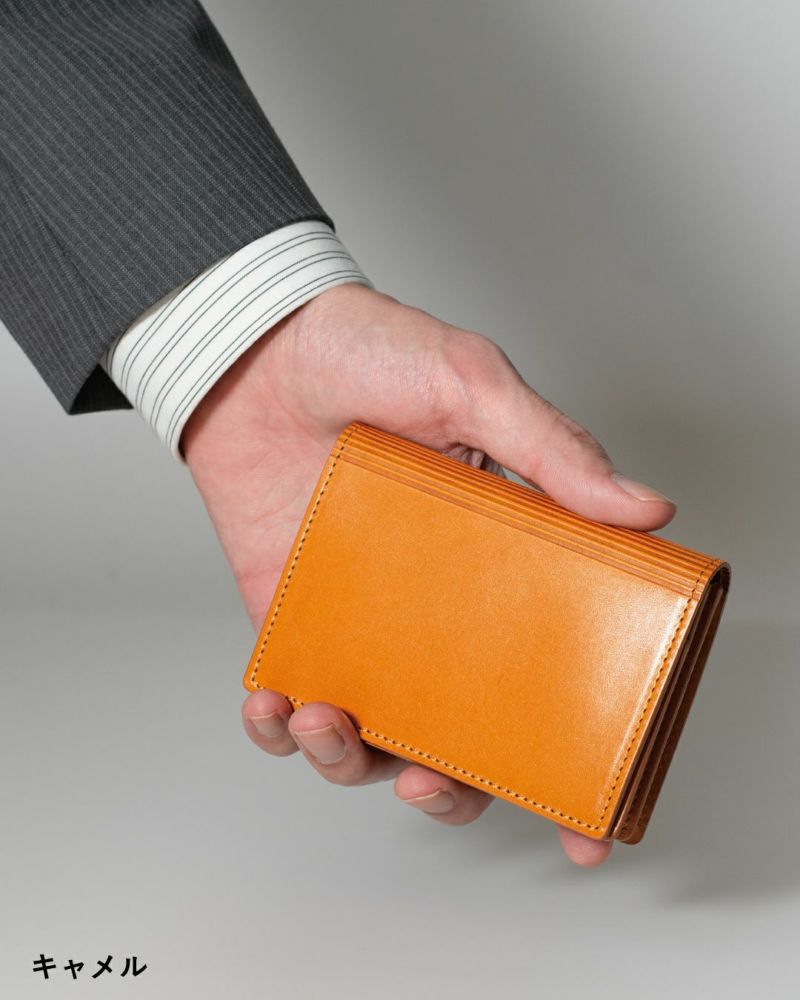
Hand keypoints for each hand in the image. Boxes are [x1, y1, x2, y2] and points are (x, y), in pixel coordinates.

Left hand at [182, 283, 675, 866]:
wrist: (259, 347)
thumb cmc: (369, 352)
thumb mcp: (474, 385)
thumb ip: (553, 450)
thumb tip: (646, 509)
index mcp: (497, 561)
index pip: (545, 667)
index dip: (564, 748)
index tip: (579, 819)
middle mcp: (434, 605)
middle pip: (457, 732)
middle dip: (450, 789)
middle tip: (433, 780)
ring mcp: (361, 619)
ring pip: (370, 735)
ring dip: (348, 760)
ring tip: (327, 719)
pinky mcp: (293, 617)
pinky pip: (285, 701)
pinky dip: (275, 726)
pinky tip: (275, 704)